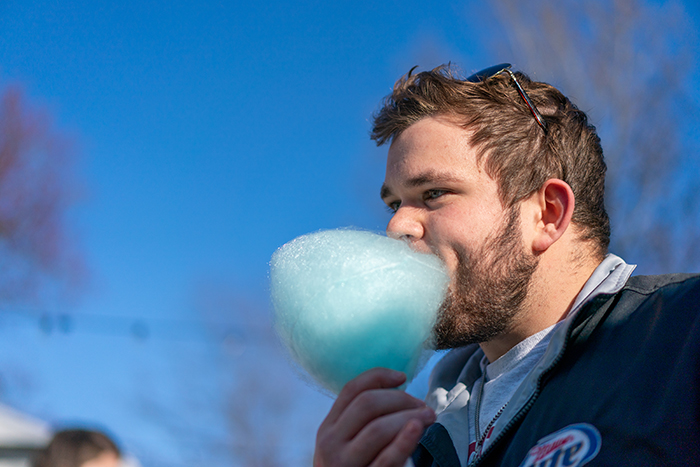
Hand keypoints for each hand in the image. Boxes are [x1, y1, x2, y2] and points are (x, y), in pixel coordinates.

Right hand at [313, 367, 435, 466]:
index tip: (403, 377)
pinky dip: (404, 441)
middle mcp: (330, 442)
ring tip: (428, 418)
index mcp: (328, 427)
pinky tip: (417, 429)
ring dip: (408, 417)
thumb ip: (362, 420)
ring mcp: (344, 464)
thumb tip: (398, 386)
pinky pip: (386, 459)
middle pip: (367, 403)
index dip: (379, 376)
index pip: (351, 389)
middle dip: (400, 398)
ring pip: (377, 428)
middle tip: (423, 406)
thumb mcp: (347, 444)